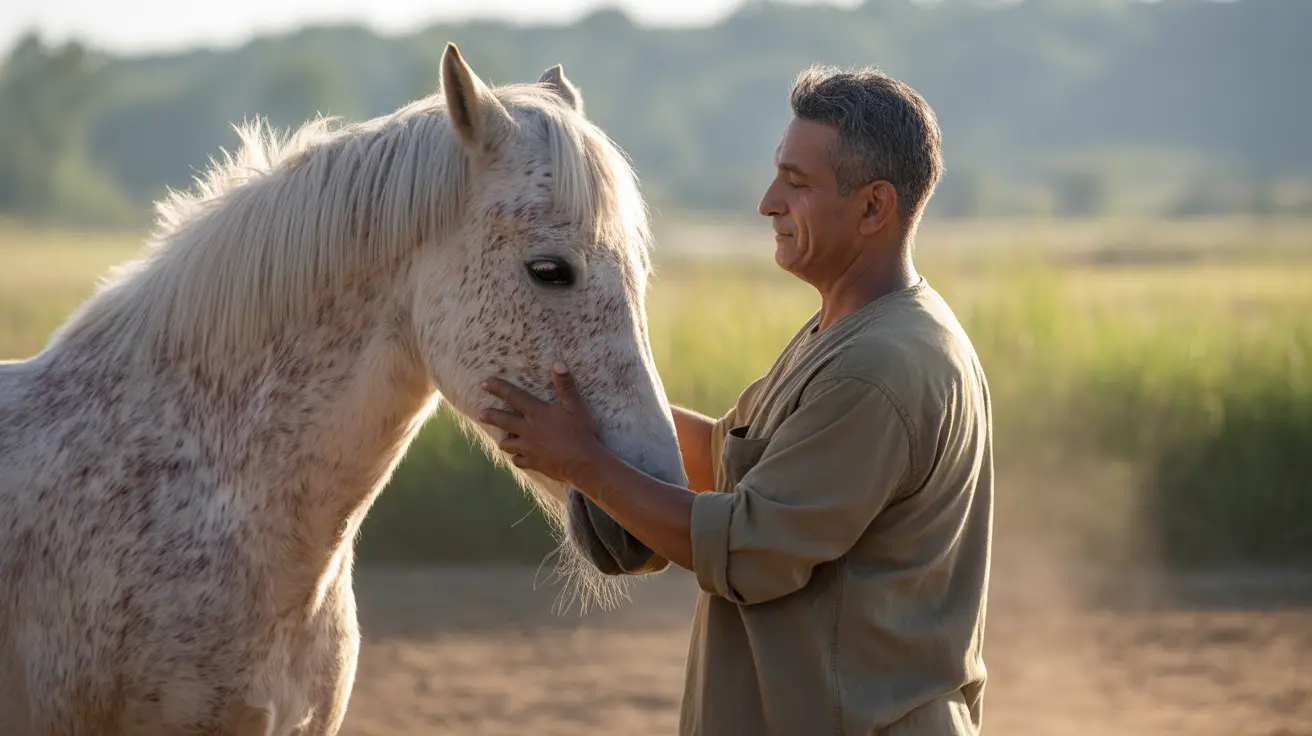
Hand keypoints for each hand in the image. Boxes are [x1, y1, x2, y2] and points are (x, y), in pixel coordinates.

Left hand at [479, 363, 603, 485]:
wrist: (583, 462)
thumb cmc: (581, 431)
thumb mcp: (576, 405)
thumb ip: (565, 385)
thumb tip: (557, 363)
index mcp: (536, 413)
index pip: (513, 396)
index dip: (498, 388)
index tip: (485, 383)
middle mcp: (528, 430)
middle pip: (502, 421)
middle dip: (490, 416)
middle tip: (480, 414)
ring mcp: (529, 448)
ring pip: (507, 444)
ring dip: (504, 441)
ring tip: (503, 440)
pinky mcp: (534, 463)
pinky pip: (518, 461)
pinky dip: (517, 458)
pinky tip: (519, 457)